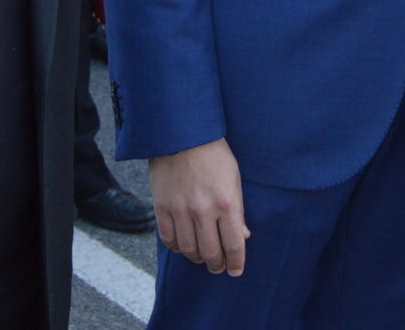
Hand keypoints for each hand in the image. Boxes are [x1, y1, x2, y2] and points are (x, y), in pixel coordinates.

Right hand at [148, 139, 247, 276]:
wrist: (181, 134)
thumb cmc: (213, 154)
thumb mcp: (234, 179)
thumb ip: (238, 209)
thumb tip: (243, 236)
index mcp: (226, 202)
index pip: (234, 244)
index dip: (236, 262)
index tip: (236, 270)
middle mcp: (203, 210)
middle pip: (211, 253)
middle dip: (217, 265)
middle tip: (219, 267)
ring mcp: (180, 210)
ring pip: (189, 250)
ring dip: (197, 258)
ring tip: (202, 257)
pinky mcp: (162, 208)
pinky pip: (169, 239)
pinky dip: (178, 248)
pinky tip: (185, 245)